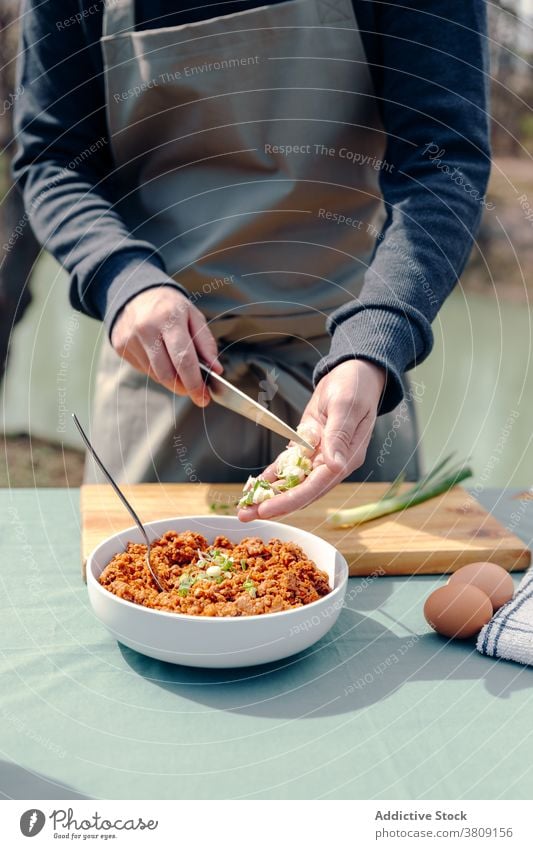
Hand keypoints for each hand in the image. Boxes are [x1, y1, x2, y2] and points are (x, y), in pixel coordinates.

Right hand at [111, 287, 222, 406]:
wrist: (135, 293)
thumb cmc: (171, 307)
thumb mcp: (194, 316)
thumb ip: (206, 344)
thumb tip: (216, 371)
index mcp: (168, 318)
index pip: (183, 359)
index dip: (195, 383)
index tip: (204, 398)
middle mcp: (146, 329)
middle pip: (167, 374)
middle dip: (185, 388)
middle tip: (198, 394)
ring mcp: (130, 339)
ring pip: (156, 375)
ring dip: (173, 381)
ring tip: (182, 372)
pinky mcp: (121, 348)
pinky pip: (145, 370)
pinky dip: (158, 372)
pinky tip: (162, 358)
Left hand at [237, 359, 385, 520]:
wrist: (354, 372)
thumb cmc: (355, 387)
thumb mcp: (346, 407)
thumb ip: (338, 437)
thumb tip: (334, 465)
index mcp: (346, 458)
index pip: (315, 487)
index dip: (290, 500)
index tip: (267, 509)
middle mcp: (332, 464)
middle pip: (301, 492)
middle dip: (273, 505)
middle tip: (245, 515)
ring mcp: (319, 457)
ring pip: (291, 483)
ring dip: (268, 496)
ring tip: (243, 508)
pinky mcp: (308, 447)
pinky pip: (287, 467)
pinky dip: (272, 478)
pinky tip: (254, 488)